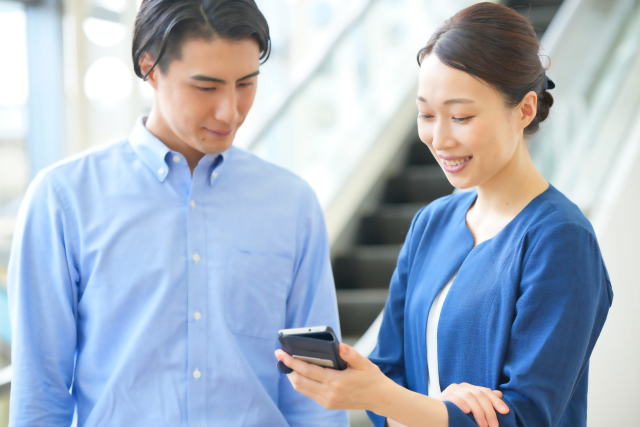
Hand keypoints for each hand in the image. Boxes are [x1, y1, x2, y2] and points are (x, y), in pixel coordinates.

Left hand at [274, 344, 388, 410]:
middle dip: (288, 369)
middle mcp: (329, 393)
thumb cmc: (371, 378)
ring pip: (302, 389)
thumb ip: (351, 354)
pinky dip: (301, 383)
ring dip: (292, 377)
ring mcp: (327, 401)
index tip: (281, 353)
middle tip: (280, 356)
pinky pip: (309, 393)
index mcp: (336, 381)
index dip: (292, 362)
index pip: (308, 370)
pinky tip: (300, 374)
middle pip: (300, 381)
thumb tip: (340, 346)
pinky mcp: (328, 404)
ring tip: (288, 364)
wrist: (379, 398)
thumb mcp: (364, 363)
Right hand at [438, 383, 508, 426]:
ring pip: (469, 396)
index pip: (486, 391)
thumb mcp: (472, 406)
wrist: (436, 413)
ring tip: (483, 425)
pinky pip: (454, 398)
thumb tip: (500, 394)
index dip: (496, 401)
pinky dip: (461, 404)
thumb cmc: (457, 412)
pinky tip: (467, 412)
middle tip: (494, 426)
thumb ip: (484, 400)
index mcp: (470, 388)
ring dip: (478, 411)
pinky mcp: (444, 396)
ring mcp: (453, 390)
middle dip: (489, 411)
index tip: (505, 411)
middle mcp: (462, 387)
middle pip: (479, 394)